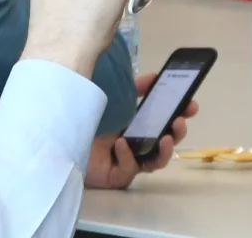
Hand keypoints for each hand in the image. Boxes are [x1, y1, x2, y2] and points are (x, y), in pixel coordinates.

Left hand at [86, 72, 198, 188]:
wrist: (59, 140)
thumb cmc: (88, 122)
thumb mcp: (112, 101)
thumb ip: (133, 90)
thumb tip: (154, 75)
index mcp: (137, 127)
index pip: (165, 122)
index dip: (180, 114)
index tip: (191, 104)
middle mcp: (137, 145)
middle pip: (166, 143)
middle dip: (178, 132)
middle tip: (180, 121)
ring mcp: (129, 162)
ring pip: (156, 161)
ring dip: (165, 150)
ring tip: (166, 137)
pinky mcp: (118, 175)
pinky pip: (129, 168)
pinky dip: (127, 155)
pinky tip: (121, 143)